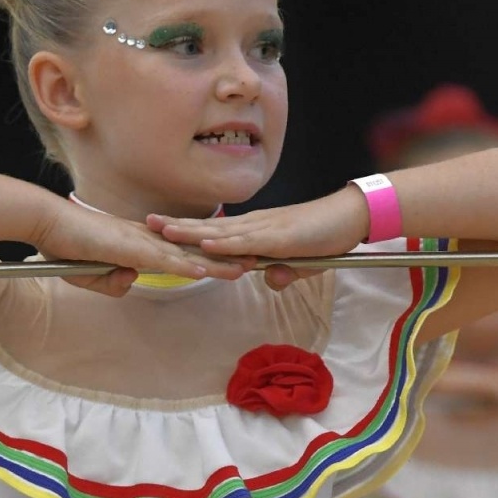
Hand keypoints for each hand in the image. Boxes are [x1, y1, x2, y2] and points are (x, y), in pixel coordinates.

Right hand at [33, 200, 253, 297]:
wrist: (47, 225)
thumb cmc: (64, 246)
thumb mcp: (91, 274)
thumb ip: (113, 280)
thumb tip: (131, 280)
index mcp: (138, 241)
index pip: (179, 249)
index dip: (205, 253)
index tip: (229, 257)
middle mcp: (145, 238)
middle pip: (192, 248)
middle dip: (224, 255)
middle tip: (253, 260)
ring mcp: (138, 241)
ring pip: (184, 253)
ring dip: (214, 262)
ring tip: (243, 268)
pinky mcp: (128, 248)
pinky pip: (162, 259)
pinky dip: (183, 265)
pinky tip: (204, 271)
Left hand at [147, 187, 369, 292]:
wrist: (351, 218)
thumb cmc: (325, 237)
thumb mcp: (300, 262)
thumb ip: (284, 270)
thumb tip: (272, 279)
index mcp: (255, 230)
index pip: (215, 230)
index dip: (188, 229)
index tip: (162, 228)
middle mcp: (254, 226)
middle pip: (208, 226)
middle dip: (177, 226)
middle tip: (146, 222)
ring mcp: (264, 229)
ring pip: (221, 231)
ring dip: (191, 231)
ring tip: (163, 230)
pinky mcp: (278, 236)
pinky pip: (247, 241)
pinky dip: (225, 242)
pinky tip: (205, 243)